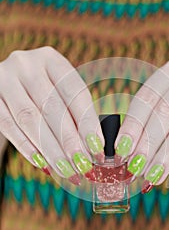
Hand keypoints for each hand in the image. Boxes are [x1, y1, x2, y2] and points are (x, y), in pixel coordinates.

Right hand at [0, 47, 103, 181]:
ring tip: (66, 170)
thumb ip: (74, 111)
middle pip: (52, 107)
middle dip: (69, 140)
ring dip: (50, 149)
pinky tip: (43, 164)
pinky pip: (9, 126)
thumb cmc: (41, 90)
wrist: (5, 84)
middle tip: (82, 165)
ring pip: (30, 119)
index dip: (87, 121)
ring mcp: (5, 80)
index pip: (74, 91)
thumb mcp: (58, 90)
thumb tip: (93, 147)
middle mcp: (26, 64)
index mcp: (51, 59)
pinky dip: (28, 148)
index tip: (97, 147)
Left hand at [115, 61, 168, 191]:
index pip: (146, 99)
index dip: (133, 126)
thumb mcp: (165, 111)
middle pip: (166, 112)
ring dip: (168, 154)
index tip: (122, 151)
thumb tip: (124, 153)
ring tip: (155, 175)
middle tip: (138, 168)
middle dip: (149, 144)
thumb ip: (146, 126)